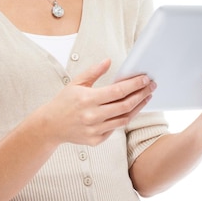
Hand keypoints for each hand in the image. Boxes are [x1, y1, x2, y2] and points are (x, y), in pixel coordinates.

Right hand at [41, 59, 155, 145]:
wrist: (50, 126)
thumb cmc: (63, 102)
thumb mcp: (76, 83)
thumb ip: (93, 72)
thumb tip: (108, 61)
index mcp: (88, 99)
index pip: (118, 91)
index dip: (134, 85)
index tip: (145, 79)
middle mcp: (92, 116)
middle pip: (125, 105)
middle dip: (141, 95)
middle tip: (151, 86)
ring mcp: (95, 130)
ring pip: (124, 119)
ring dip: (137, 108)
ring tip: (146, 97)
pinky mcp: (96, 140)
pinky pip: (115, 129)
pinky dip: (124, 119)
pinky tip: (131, 110)